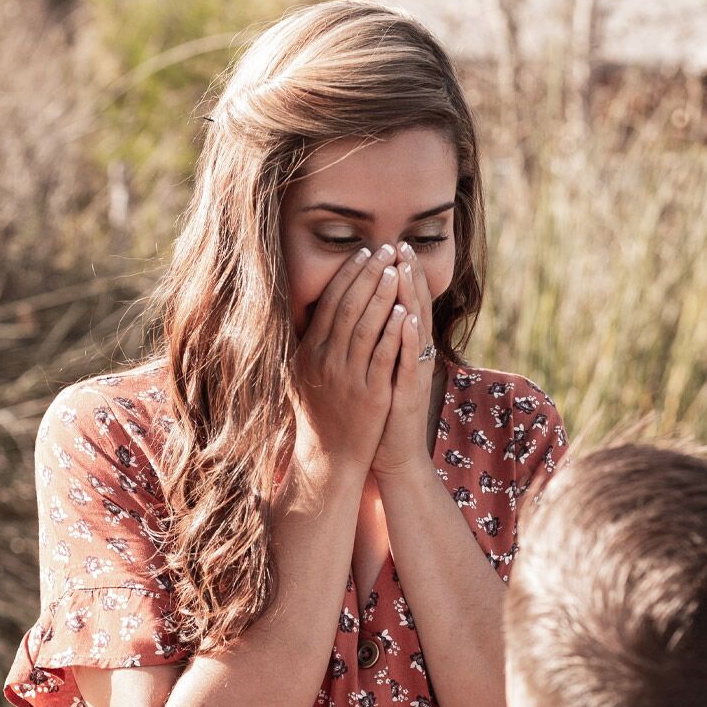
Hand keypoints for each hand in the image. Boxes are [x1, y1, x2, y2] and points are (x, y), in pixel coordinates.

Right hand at [292, 244, 406, 475]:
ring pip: (366, 326)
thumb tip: (307, 310)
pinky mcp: (370, 394)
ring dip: (383, 294)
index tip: (364, 253)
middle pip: (349, 307)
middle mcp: (325, 361)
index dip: (348, 275)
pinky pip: (384, 355)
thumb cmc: (318, 414)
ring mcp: (348, 377)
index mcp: (309, 352)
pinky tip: (405, 311)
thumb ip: (306, 343)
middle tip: (386, 249)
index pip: (329, 303)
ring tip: (397, 269)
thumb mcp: (301, 375)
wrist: (330, 457)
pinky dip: (394, 331)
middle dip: (369, 274)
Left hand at [371, 242, 436, 480]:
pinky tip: (406, 317)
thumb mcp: (377, 371)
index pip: (404, 303)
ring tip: (404, 268)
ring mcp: (413, 373)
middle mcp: (414, 356)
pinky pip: (409, 361)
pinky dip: (408, 338)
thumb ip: (375, 344)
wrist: (392, 455)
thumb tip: (363, 315)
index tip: (390, 246)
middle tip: (400, 244)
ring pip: (415, 328)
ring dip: (410, 297)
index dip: (399, 275)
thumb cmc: (381, 414)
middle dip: (407, 275)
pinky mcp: (408, 392)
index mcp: (404, 349)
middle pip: (414, 307)